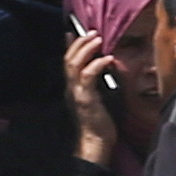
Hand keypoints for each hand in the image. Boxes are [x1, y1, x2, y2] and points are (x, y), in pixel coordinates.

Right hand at [63, 29, 124, 154]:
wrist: (96, 143)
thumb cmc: (99, 123)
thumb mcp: (97, 97)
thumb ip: (97, 82)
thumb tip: (106, 65)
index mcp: (73, 88)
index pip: (67, 62)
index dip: (70, 46)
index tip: (74, 32)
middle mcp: (71, 89)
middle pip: (68, 59)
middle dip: (80, 43)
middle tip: (92, 33)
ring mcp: (76, 93)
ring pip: (74, 64)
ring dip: (86, 49)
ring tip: (98, 39)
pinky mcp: (85, 99)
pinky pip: (88, 76)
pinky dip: (97, 64)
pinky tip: (108, 58)